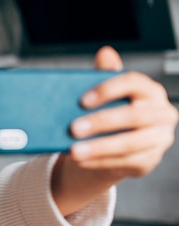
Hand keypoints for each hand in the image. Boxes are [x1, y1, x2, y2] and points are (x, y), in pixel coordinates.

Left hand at [52, 46, 177, 214]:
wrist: (116, 146)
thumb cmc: (112, 113)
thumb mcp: (107, 95)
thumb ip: (105, 76)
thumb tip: (105, 52)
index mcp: (150, 91)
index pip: (134, 83)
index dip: (108, 90)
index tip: (82, 100)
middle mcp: (161, 113)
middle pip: (134, 116)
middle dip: (101, 122)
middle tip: (73, 128)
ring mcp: (159, 139)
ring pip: (129, 144)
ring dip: (98, 148)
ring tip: (74, 151)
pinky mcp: (150, 160)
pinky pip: (124, 162)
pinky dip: (99, 162)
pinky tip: (80, 161)